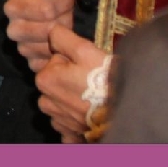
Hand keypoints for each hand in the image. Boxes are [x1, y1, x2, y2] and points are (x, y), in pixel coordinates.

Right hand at [3, 0, 73, 71]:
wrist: (49, 15)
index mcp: (13, 7)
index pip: (45, 10)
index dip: (64, 2)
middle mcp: (13, 30)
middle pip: (50, 31)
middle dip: (69, 20)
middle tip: (78, 13)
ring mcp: (23, 50)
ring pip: (52, 48)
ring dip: (69, 37)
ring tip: (76, 26)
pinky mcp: (34, 65)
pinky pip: (52, 64)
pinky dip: (65, 55)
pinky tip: (71, 43)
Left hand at [35, 24, 108, 141]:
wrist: (123, 111)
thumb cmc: (102, 79)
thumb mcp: (84, 50)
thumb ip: (62, 38)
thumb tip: (52, 31)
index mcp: (45, 79)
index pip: (54, 62)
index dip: (70, 60)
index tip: (85, 65)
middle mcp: (46, 102)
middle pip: (56, 83)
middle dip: (69, 80)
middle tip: (91, 81)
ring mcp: (58, 121)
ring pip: (60, 104)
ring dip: (71, 101)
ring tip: (92, 98)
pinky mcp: (70, 135)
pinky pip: (68, 127)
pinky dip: (76, 122)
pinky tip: (89, 117)